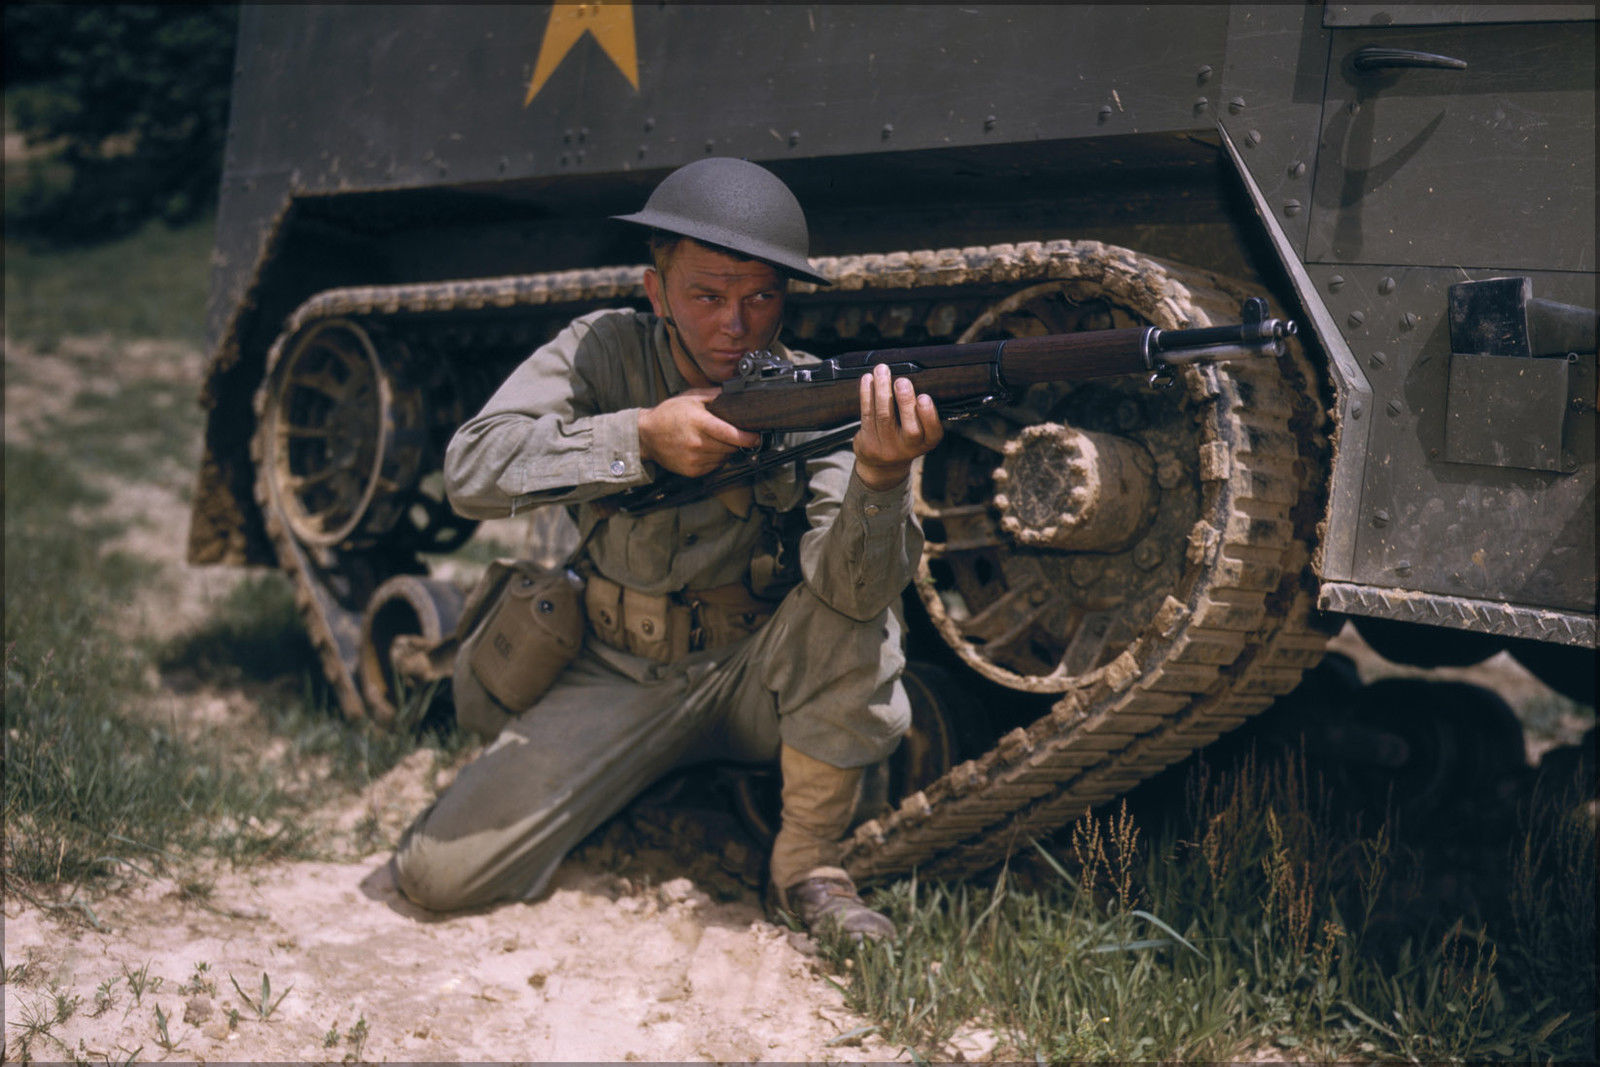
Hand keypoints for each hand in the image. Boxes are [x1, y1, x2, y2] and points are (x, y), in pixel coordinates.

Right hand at [637, 389, 761, 477]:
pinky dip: (716, 459)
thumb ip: (715, 395)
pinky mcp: (691, 471)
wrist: (646, 435)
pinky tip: (707, 449)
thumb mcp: (691, 398)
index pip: (731, 434)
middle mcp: (697, 443)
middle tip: (732, 434)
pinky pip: (714, 467)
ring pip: (724, 458)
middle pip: (730, 447)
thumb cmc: (668, 414)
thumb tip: (737, 392)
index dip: (748, 437)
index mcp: (699, 423)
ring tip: (715, 440)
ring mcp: (694, 459)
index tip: (757, 437)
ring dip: (726, 451)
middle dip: (736, 441)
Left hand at [852, 364, 943, 490]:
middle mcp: (909, 448)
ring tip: (882, 371)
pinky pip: (867, 415)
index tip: (924, 397)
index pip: (933, 431)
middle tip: (902, 381)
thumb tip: (914, 376)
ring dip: (882, 390)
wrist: (882, 464)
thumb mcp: (919, 430)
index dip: (928, 415)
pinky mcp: (869, 444)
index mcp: (927, 442)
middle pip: (909, 427)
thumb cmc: (904, 436)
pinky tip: (867, 380)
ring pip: (884, 416)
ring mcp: (887, 448)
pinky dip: (867, 395)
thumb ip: (920, 411)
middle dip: (905, 401)